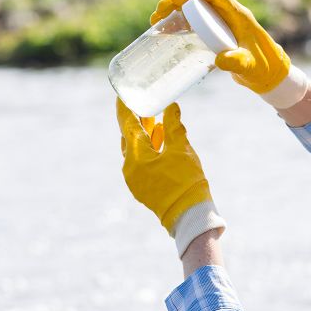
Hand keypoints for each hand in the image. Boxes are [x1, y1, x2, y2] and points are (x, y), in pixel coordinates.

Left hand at [117, 100, 212, 233]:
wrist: (189, 216)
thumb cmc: (186, 182)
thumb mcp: (181, 149)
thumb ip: (174, 125)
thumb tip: (171, 107)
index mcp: (135, 155)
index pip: (126, 124)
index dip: (125, 107)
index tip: (122, 94)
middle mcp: (129, 167)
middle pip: (129, 137)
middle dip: (137, 121)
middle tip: (142, 105)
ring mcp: (134, 180)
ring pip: (135, 151)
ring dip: (144, 137)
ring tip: (154, 123)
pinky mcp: (142, 188)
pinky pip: (140, 164)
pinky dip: (148, 151)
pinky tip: (160, 144)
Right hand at [150, 0, 289, 94]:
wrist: (271, 77)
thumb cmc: (264, 70)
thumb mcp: (250, 67)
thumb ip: (238, 63)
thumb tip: (221, 60)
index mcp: (239, 16)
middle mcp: (230, 16)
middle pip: (200, 1)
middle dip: (177, 3)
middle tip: (157, 14)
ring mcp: (223, 26)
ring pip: (196, 12)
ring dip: (176, 14)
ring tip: (156, 24)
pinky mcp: (218, 36)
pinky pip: (197, 25)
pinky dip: (182, 26)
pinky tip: (168, 34)